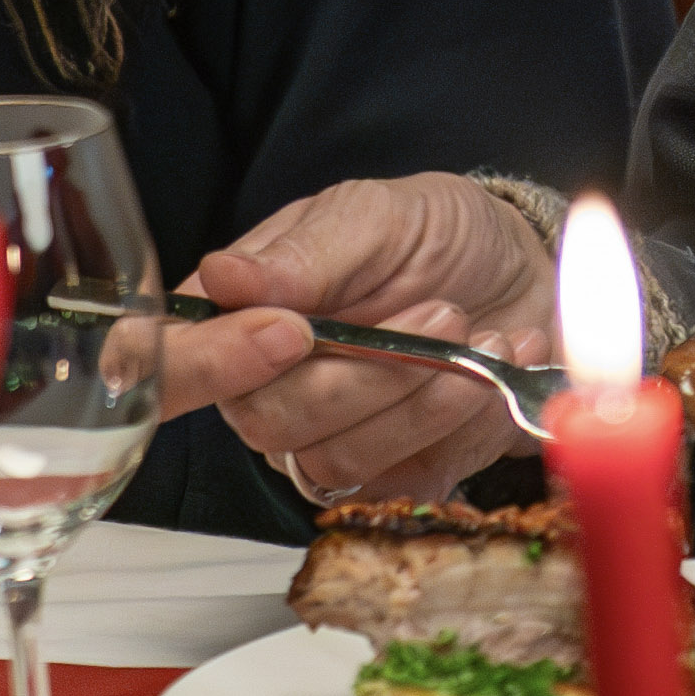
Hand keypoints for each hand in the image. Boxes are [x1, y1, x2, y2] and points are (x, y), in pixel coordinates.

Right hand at [161, 173, 558, 505]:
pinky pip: (399, 480)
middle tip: (441, 310)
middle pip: (267, 420)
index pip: (175, 361)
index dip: (215, 364)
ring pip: (335, 458)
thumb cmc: (433, 235)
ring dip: (421, 398)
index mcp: (237, 315)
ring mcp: (323, 438)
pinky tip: (490, 373)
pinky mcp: (387, 473)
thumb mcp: (374, 215)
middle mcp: (265, 387)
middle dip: (365, 373)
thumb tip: (225, 276)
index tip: (295, 332)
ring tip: (476, 333)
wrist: (520, 272)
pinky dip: (455, 424)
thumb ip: (303, 254)